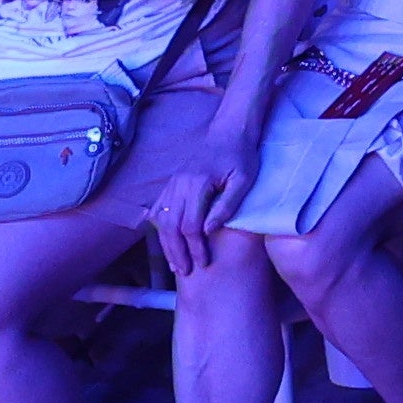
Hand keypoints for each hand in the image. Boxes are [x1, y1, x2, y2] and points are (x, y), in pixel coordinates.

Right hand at [149, 122, 263, 277]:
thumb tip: (209, 231)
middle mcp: (180, 184)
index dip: (196, 247)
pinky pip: (159, 207)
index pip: (191, 225)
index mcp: (198, 184)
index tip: (203, 262)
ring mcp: (174, 182)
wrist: (230, 129)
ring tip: (174, 264)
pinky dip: (159, 226)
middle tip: (184, 272)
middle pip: (171, 226)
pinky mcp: (173, 181)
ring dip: (166, 244)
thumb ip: (227, 205)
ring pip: (162, 219)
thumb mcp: (244, 180)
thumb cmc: (241, 155)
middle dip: (177, 252)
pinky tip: (163, 241)